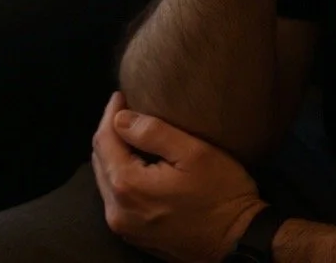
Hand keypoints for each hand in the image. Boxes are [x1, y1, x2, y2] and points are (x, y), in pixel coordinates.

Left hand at [92, 92, 267, 261]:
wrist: (236, 241)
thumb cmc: (222, 193)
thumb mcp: (195, 154)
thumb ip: (154, 132)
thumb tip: (121, 118)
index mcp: (128, 185)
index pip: (105, 140)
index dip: (111, 114)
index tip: (122, 95)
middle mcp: (117, 209)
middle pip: (99, 161)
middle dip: (110, 133)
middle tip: (125, 111)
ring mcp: (123, 225)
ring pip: (105, 180)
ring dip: (113, 155)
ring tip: (130, 134)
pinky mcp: (133, 234)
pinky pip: (115, 197)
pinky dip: (120, 175)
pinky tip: (137, 164)